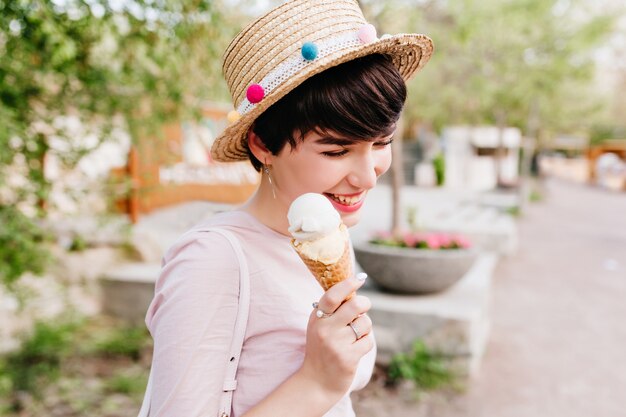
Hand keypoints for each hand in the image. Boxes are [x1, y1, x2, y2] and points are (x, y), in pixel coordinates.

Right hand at [299, 274, 373, 398]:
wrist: (316, 382)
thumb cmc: (321, 349)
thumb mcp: (319, 326)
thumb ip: (332, 310)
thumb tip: (353, 288)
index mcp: (317, 318)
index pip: (332, 295)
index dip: (348, 284)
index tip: (360, 278)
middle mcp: (325, 329)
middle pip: (355, 306)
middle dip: (365, 303)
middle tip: (363, 306)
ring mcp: (336, 344)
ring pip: (365, 323)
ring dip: (365, 327)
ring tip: (355, 334)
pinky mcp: (348, 358)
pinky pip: (368, 341)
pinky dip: (365, 342)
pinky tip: (355, 348)